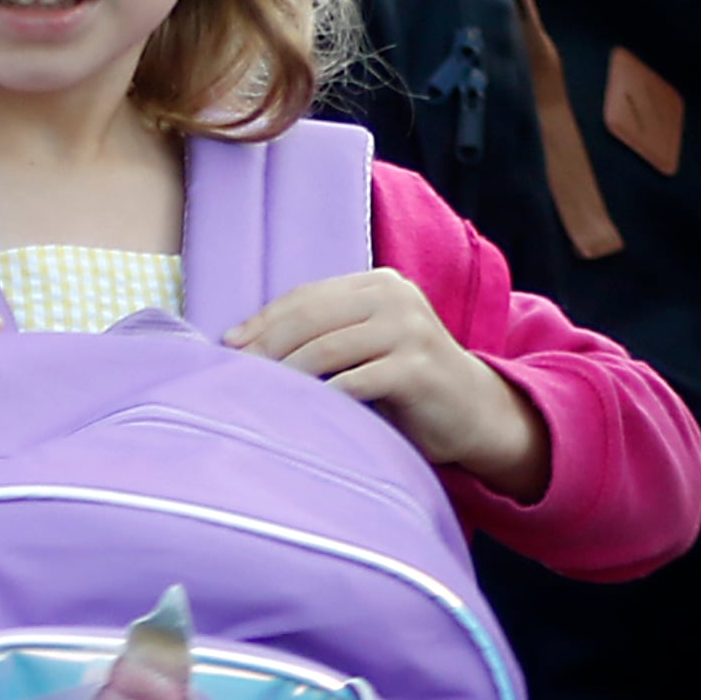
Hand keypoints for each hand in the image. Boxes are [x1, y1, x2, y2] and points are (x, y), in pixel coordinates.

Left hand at [228, 271, 549, 500]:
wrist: (473, 412)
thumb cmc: (404, 385)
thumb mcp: (363, 348)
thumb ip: (321, 336)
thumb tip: (238, 344)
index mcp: (377, 284)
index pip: (306, 297)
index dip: (263, 321)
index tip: (227, 347)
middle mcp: (394, 298)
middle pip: (311, 318)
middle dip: (266, 348)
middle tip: (233, 375)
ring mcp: (408, 330)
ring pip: (327, 349)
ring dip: (286, 375)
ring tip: (256, 396)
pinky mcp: (416, 368)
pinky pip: (354, 382)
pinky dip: (321, 399)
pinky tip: (298, 415)